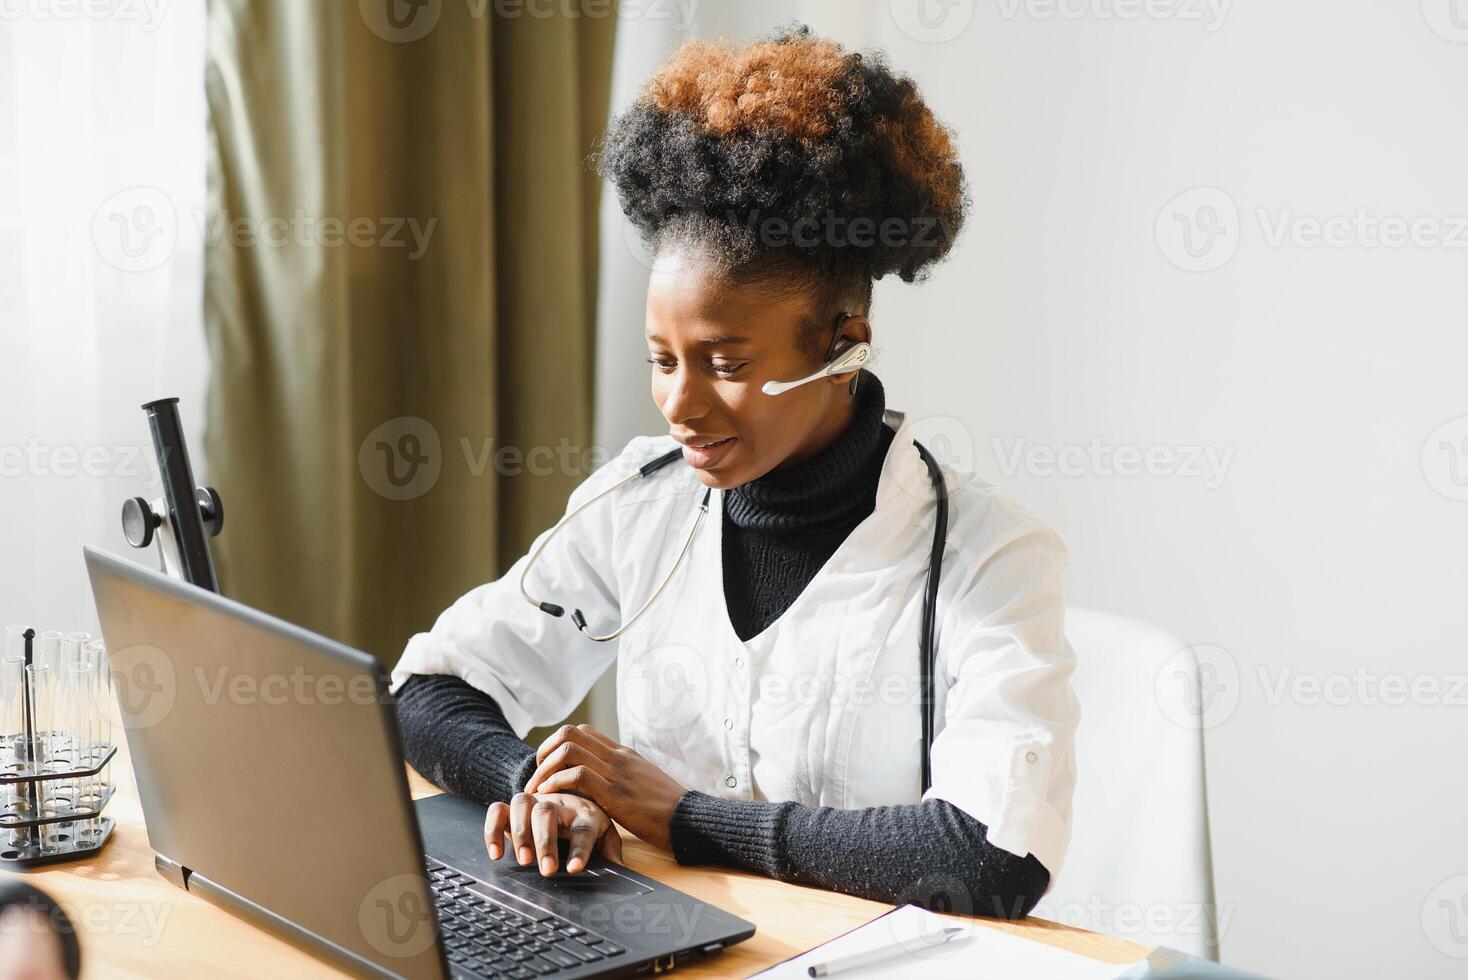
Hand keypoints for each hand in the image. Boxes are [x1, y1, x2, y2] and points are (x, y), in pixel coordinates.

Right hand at [483, 791, 622, 875]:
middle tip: (546, 870)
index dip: (580, 848)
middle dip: (545, 842)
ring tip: (523, 861)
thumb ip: (611, 854)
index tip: (574, 868)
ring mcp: (535, 801)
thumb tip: (621, 874)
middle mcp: (559, 803)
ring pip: (522, 804)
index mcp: (586, 813)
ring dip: (520, 833)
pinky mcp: (515, 807)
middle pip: (548, 812)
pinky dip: (493, 829)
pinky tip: (496, 853)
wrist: (571, 795)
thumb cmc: (589, 825)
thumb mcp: (605, 837)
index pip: (584, 827)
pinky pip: (498, 809)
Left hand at [523, 724, 686, 851]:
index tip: (549, 767)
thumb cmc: (668, 810)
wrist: (690, 820)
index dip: (557, 745)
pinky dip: (557, 782)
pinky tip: (551, 796)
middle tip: (538, 775)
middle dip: (545, 751)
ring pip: (569, 749)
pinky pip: (578, 775)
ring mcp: (617, 772)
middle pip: (570, 732)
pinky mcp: (616, 793)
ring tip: (539, 788)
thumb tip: (601, 787)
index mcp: (624, 753)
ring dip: (545, 768)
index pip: (583, 732)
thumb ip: (623, 778)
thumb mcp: (644, 784)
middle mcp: (618, 757)